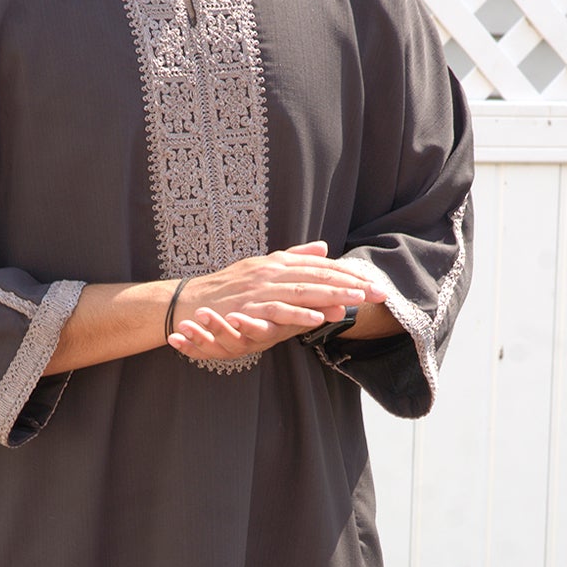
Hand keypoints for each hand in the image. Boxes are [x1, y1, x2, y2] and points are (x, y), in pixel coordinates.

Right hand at [167, 242, 385, 360]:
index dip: (348, 274)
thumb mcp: (262, 267)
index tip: (373, 283)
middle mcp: (272, 272)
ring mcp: (260, 288)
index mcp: (278, 262)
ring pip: (302, 290)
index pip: (320, 266)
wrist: (188, 302)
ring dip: (332, 295)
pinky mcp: (248, 307)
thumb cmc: (227, 289)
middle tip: (377, 293)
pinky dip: (299, 314)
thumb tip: (323, 248)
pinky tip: (319, 318)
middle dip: (350, 284)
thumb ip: (294, 258)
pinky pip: (277, 310)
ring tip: (357, 301)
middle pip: (318, 276)